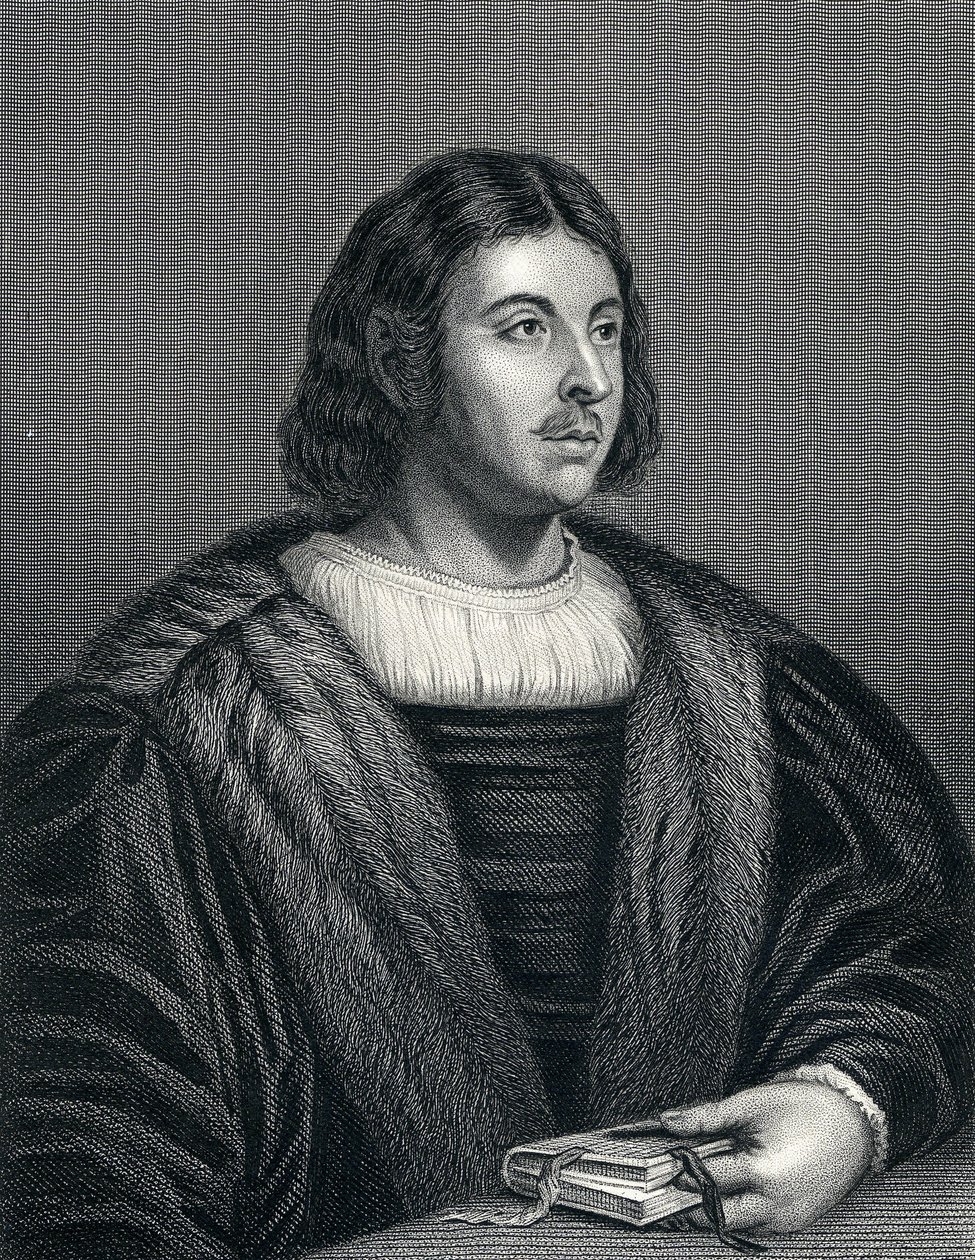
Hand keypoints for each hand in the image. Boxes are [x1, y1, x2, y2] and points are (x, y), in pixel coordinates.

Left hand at [658, 1080, 874, 1235]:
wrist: (855, 1124)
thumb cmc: (804, 1107)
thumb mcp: (751, 1104)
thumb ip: (707, 1117)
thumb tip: (668, 1121)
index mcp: (764, 1174)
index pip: (705, 1182)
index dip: (677, 1173)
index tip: (652, 1168)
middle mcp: (775, 1206)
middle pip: (716, 1216)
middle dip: (687, 1204)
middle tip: (660, 1189)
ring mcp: (786, 1220)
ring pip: (734, 1226)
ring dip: (710, 1211)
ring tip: (685, 1192)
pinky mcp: (794, 1223)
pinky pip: (755, 1227)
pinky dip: (734, 1214)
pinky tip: (718, 1197)